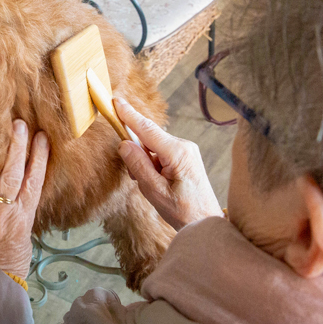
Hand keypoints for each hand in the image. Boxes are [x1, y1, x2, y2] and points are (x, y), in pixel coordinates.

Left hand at [0, 120, 48, 277]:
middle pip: (11, 174)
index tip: (41, 136)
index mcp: (23, 215)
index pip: (34, 180)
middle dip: (16, 147)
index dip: (39, 157)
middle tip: (17, 124)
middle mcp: (3, 212)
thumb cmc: (11, 260)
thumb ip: (22, 208)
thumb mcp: (25, 233)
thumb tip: (24, 185)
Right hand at [114, 97, 222, 230]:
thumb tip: (124, 144)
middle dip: (136, 151)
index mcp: (177, 153)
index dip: (128, 115)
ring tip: (151, 186)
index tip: (115, 101)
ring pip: (154, 146)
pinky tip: (157, 182)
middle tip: (137, 176)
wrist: (207, 222)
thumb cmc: (183, 211)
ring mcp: (187, 150)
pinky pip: (161, 152)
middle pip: (149, 137)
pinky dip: (153, 163)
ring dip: (145, 161)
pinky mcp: (186, 156)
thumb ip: (138, 165)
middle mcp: (184, 146)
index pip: (147, 129)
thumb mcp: (154, 191)